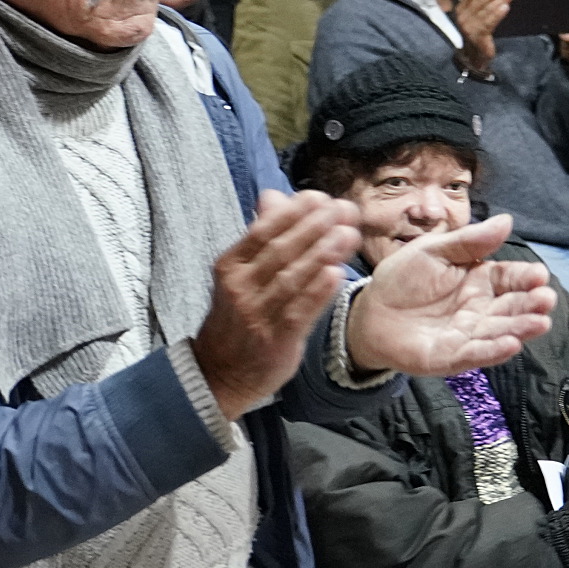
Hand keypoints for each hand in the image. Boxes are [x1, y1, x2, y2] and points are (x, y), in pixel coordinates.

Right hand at [190, 190, 362, 418]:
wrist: (220, 372)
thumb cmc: (237, 316)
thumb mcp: (239, 273)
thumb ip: (260, 236)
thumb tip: (273, 195)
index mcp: (230, 266)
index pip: (261, 231)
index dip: (293, 212)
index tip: (319, 197)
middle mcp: (239, 287)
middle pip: (280, 250)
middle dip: (314, 226)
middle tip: (343, 209)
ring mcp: (256, 314)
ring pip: (292, 278)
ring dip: (322, 253)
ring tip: (348, 234)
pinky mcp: (275, 340)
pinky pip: (299, 311)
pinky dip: (318, 291)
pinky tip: (337, 274)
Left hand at [345, 214, 558, 375]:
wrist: (369, 311)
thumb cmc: (403, 278)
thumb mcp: (433, 250)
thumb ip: (468, 241)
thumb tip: (506, 221)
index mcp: (480, 280)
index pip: (510, 277)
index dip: (526, 277)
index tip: (540, 274)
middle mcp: (481, 310)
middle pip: (512, 307)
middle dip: (532, 304)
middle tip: (545, 299)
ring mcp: (468, 335)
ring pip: (500, 332)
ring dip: (521, 328)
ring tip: (538, 322)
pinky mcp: (451, 357)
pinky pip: (475, 354)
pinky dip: (493, 351)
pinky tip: (510, 344)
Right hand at [453, 0, 514, 78]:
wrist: (474, 57)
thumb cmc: (479, 33)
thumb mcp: (479, 15)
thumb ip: (484, 2)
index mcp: (462, 8)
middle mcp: (463, 16)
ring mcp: (469, 27)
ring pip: (486, 9)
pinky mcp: (477, 37)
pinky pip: (488, 23)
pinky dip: (497, 14)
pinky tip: (505, 7)